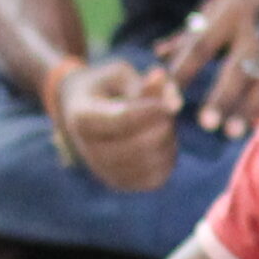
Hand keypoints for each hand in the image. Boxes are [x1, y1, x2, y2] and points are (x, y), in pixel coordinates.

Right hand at [53, 58, 182, 192]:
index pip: (122, 119)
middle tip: (166, 107)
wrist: (82, 111)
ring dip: (168, 139)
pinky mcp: (120, 183)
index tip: (166, 100)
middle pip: (140, 144)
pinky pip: (155, 178)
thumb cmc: (107, 86)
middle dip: (163, 123)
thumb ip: (147, 85)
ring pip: (151, 162)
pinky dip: (167, 158)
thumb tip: (175, 103)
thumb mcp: (121, 74)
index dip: (152, 109)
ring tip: (163, 121)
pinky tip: (164, 140)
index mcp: (82, 117)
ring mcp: (102, 170)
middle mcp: (88, 149)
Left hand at [155, 0, 258, 135]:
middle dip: (221, 97)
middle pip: (236, 69)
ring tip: (232, 132)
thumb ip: (192, 30)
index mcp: (231, 12)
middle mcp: (255, 29)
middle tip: (205, 123)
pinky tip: (258, 121)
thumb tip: (159, 52)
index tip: (169, 99)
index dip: (182, 73)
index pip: (201, 47)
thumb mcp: (222, 2)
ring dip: (248, 108)